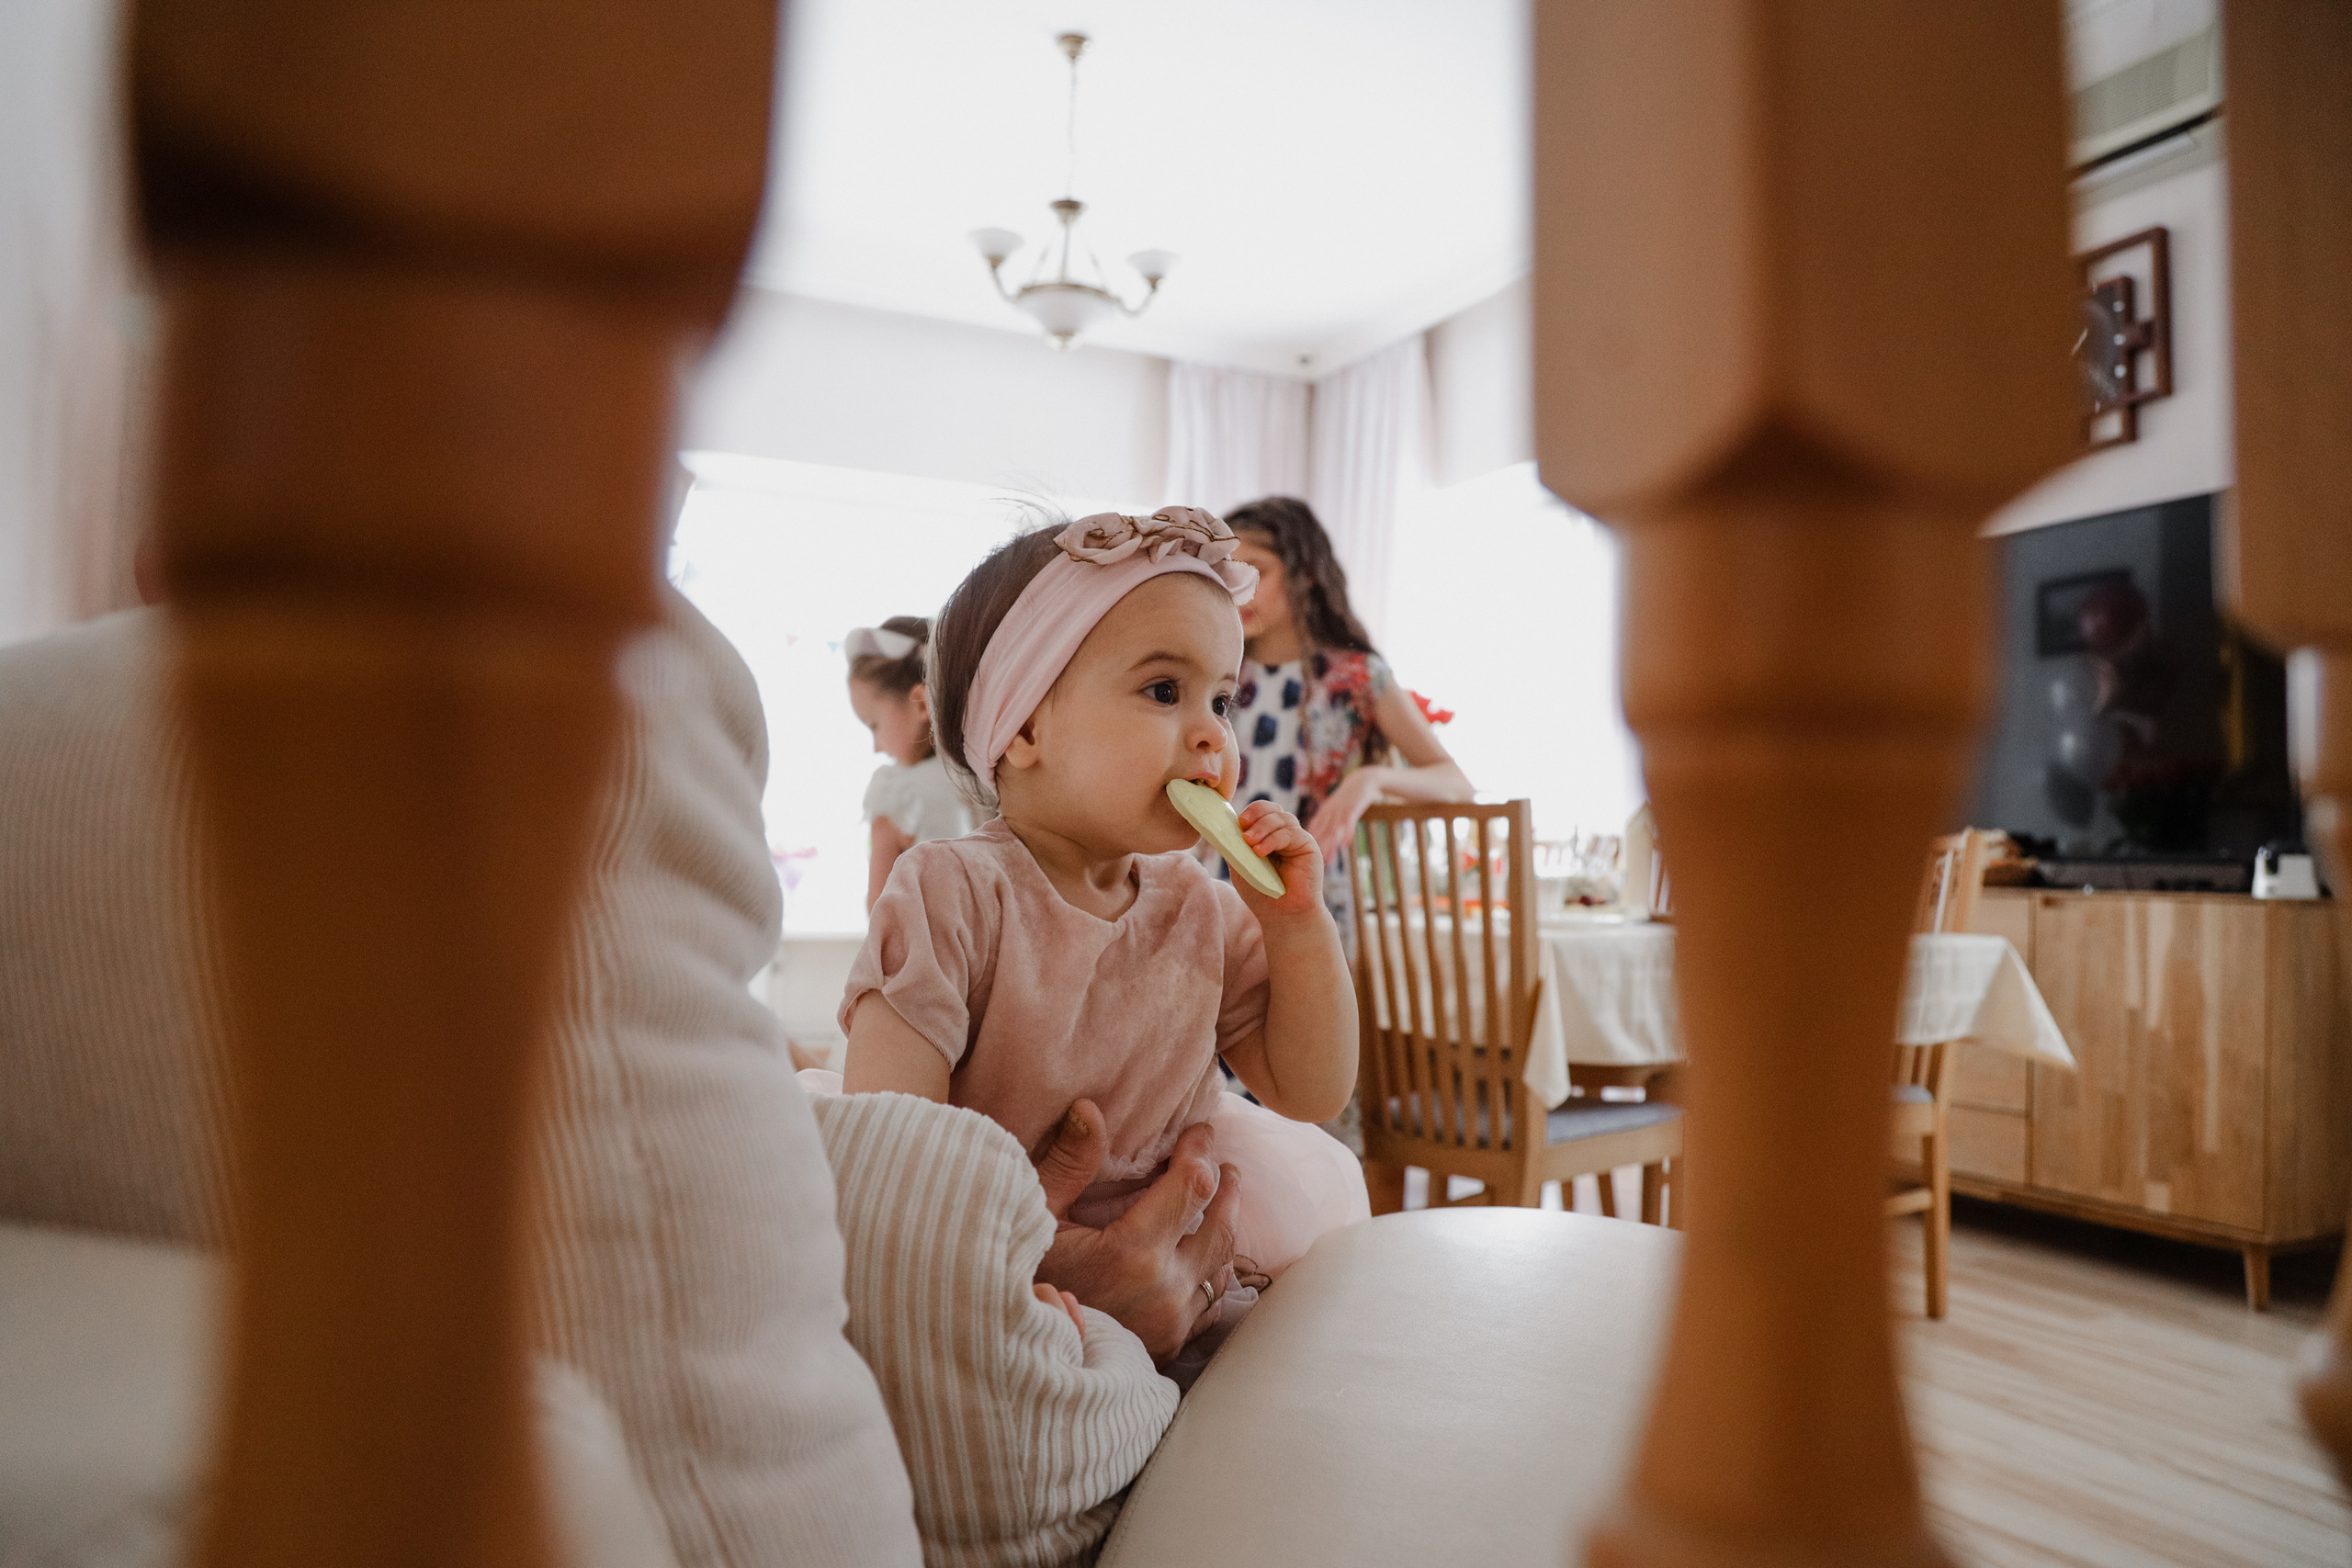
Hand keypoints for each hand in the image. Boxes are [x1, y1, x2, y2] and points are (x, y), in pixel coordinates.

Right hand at [1033, 1099, 1239, 1362]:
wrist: (1015, 1365)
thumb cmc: (1019, 1282)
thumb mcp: (1036, 1218)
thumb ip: (1069, 1165)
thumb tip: (1090, 1109)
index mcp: (1133, 1254)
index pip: (1191, 1187)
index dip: (1199, 1153)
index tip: (1200, 1132)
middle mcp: (1164, 1291)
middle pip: (1221, 1228)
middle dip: (1226, 1190)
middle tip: (1227, 1166)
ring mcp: (1172, 1324)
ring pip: (1221, 1269)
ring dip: (1223, 1232)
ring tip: (1222, 1205)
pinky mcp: (1169, 1347)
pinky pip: (1209, 1305)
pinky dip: (1211, 1275)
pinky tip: (1203, 1260)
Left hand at [1233, 800, 1324, 920]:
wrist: (1283, 916)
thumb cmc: (1261, 894)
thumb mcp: (1241, 867)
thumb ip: (1235, 847)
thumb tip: (1222, 828)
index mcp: (1267, 836)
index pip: (1261, 812)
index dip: (1250, 812)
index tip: (1238, 822)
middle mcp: (1283, 834)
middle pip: (1272, 809)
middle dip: (1256, 813)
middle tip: (1243, 826)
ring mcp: (1296, 839)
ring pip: (1281, 818)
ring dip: (1263, 827)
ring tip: (1250, 844)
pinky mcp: (1308, 846)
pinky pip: (1290, 833)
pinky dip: (1273, 839)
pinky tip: (1260, 852)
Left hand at [1309, 768, 1384, 865]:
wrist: (1362, 780)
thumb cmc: (1348, 797)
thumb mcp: (1334, 808)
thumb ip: (1327, 822)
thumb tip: (1321, 840)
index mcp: (1323, 813)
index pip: (1313, 831)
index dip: (1309, 845)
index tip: (1304, 859)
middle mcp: (1329, 812)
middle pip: (1321, 833)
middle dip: (1317, 849)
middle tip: (1313, 865)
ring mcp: (1340, 810)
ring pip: (1333, 830)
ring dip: (1330, 845)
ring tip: (1328, 859)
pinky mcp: (1353, 807)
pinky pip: (1349, 822)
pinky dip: (1347, 833)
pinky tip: (1346, 845)